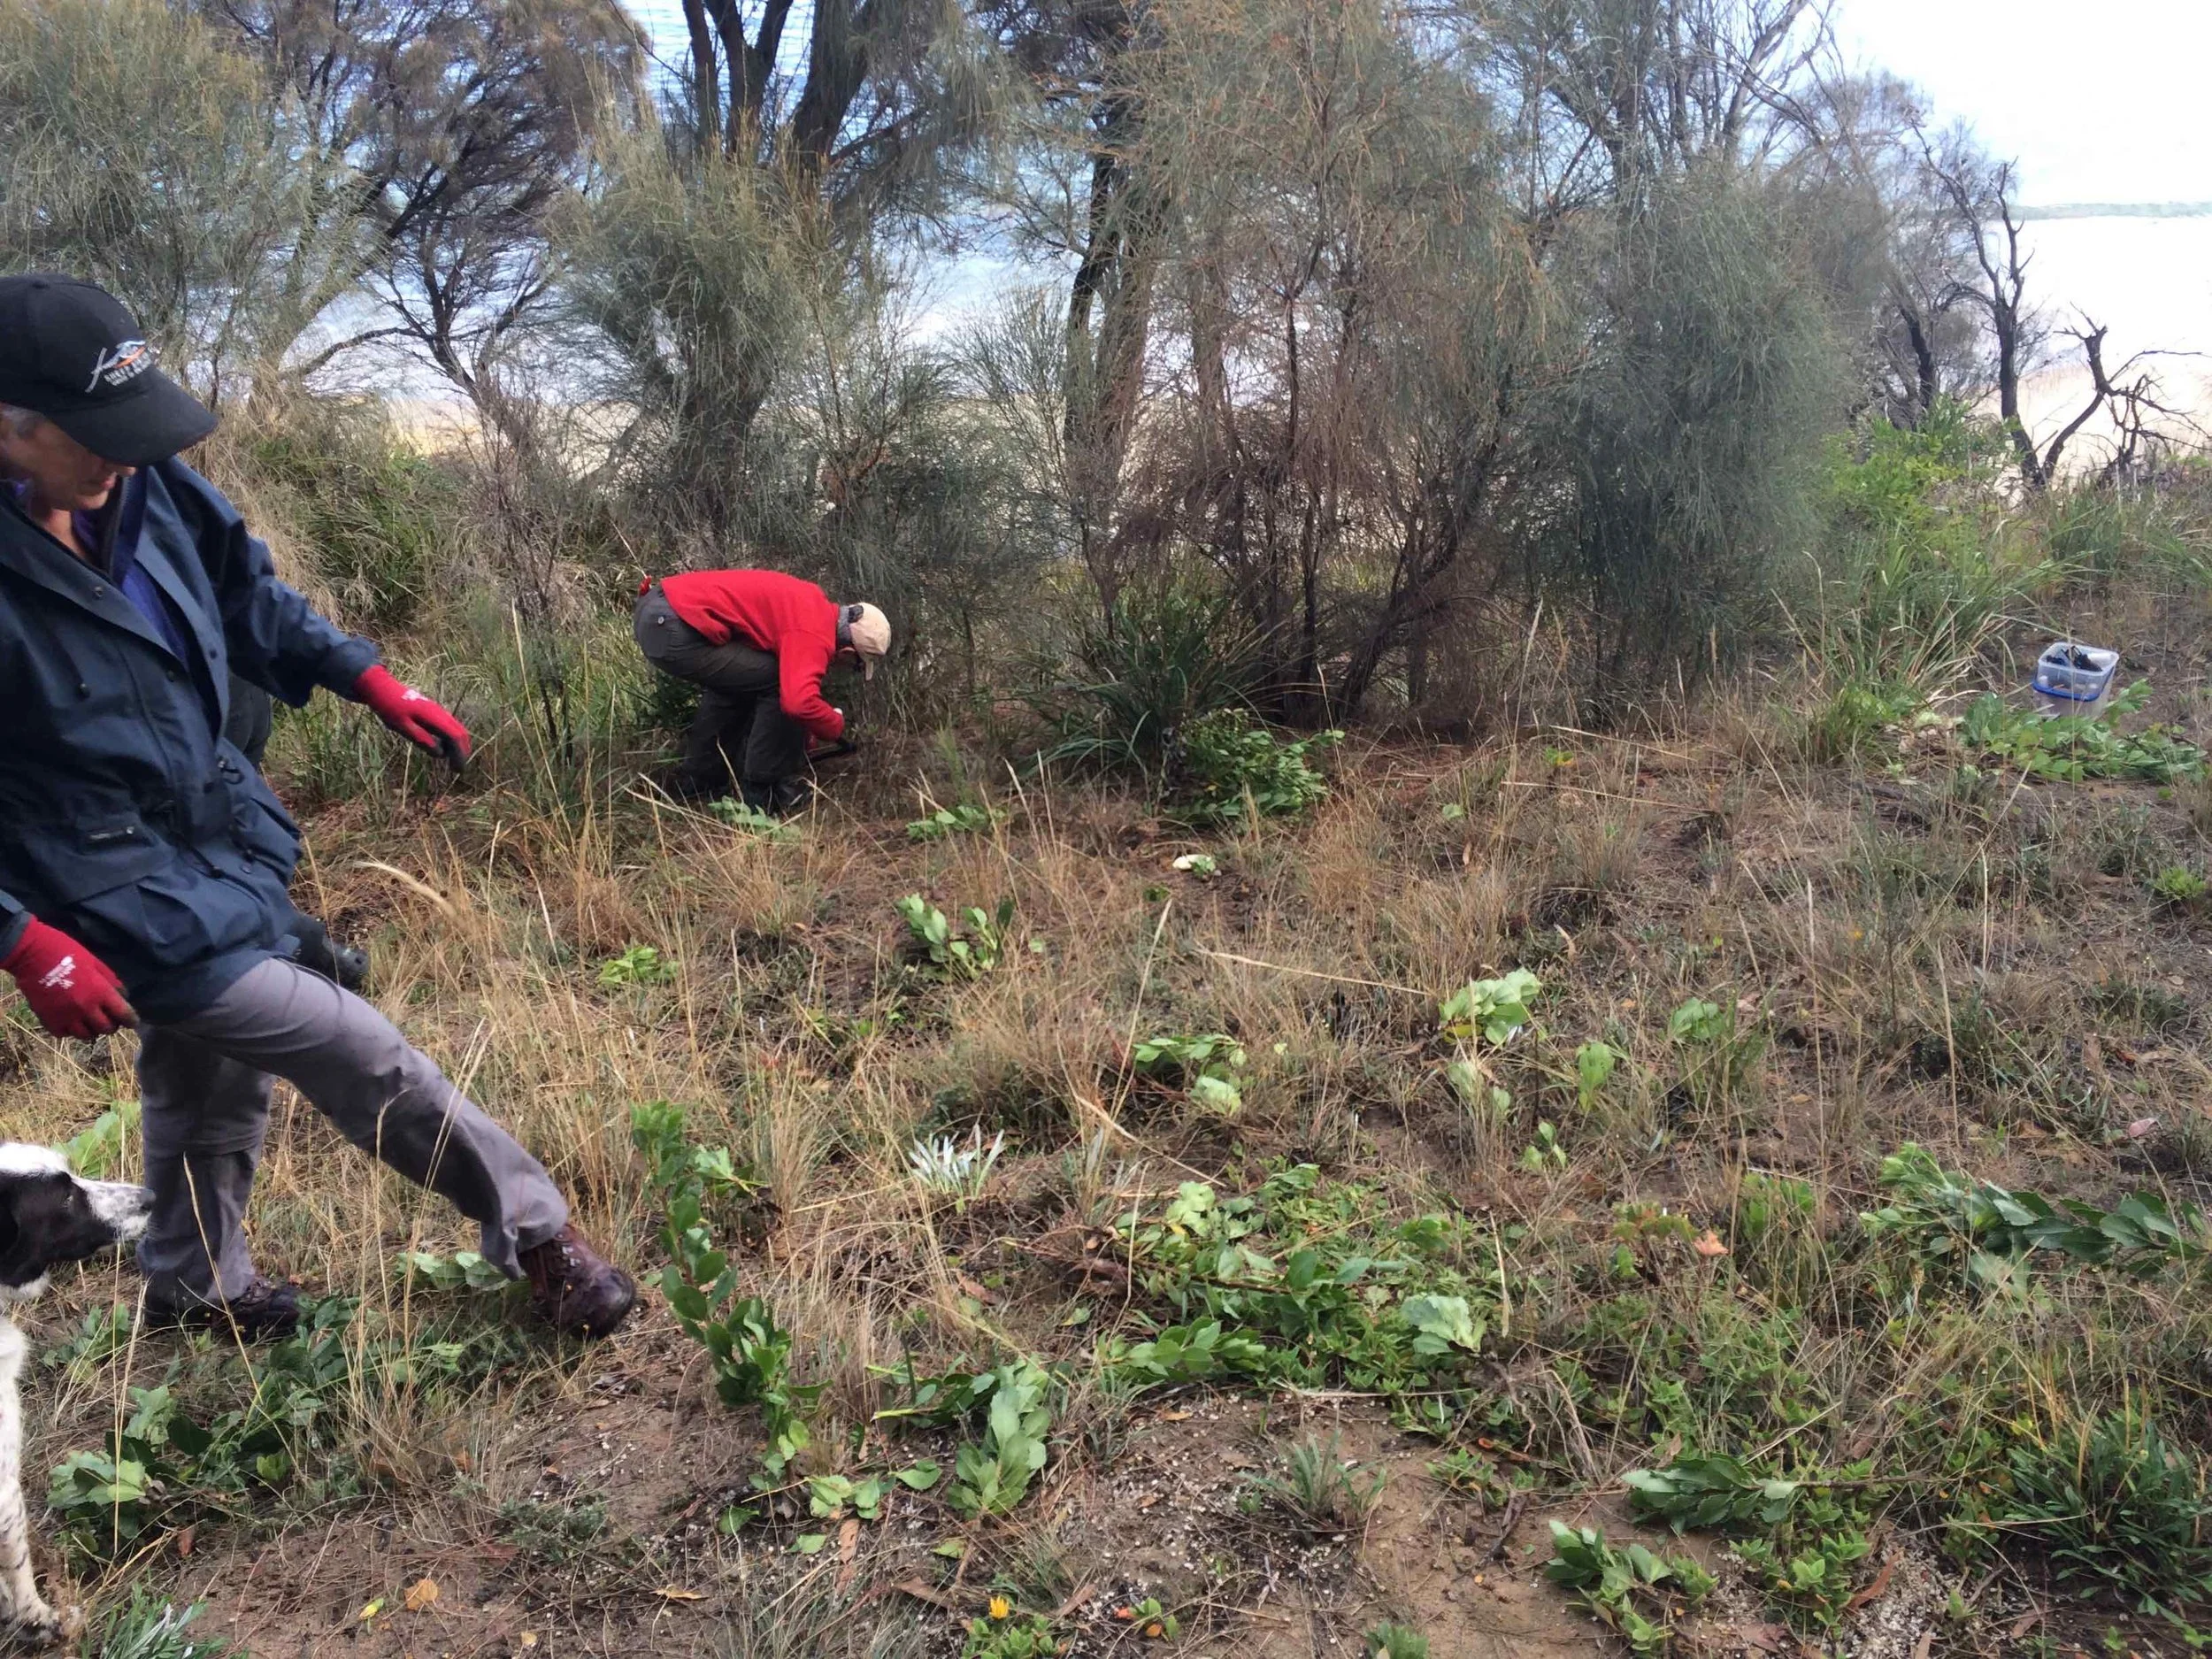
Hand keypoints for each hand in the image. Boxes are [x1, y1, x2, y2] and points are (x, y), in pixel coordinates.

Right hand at [4, 919, 134, 1037]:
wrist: (31, 953)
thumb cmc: (66, 952)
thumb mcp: (95, 962)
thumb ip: (110, 980)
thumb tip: (122, 994)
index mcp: (100, 992)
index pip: (123, 1014)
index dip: (131, 1020)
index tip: (132, 1022)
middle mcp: (85, 1008)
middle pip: (106, 1029)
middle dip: (111, 1026)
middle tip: (109, 1020)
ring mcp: (66, 1016)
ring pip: (85, 1035)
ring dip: (91, 1030)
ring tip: (90, 1022)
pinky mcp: (48, 1019)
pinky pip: (63, 1034)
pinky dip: (70, 1030)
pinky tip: (71, 1022)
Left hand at [354, 666, 469, 765]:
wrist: (383, 688)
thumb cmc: (389, 708)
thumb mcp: (401, 726)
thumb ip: (421, 738)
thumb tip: (440, 754)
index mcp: (433, 716)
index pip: (454, 737)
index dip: (459, 754)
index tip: (459, 770)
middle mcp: (440, 713)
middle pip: (460, 733)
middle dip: (463, 752)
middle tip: (458, 770)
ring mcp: (438, 711)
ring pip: (457, 729)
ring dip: (458, 746)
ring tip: (453, 762)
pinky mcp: (434, 712)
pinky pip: (450, 726)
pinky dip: (452, 739)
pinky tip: (444, 748)